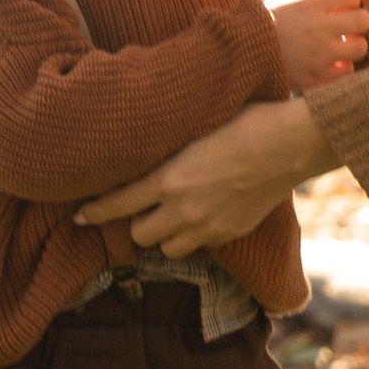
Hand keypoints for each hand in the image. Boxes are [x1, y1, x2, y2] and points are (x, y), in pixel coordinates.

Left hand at [78, 98, 319, 251]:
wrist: (290, 143)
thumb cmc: (244, 121)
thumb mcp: (194, 126)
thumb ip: (166, 145)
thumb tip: (141, 145)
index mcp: (168, 179)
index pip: (117, 203)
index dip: (94, 212)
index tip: (79, 217)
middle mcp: (183, 209)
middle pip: (140, 235)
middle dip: (136, 222)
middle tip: (143, 205)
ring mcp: (208, 226)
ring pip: (168, 248)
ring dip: (164, 234)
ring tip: (172, 214)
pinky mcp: (229, 234)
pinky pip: (200, 245)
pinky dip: (193, 235)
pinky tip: (203, 213)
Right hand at [267, 0, 368, 92]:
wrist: (237, 56)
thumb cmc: (261, 26)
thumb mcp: (284, 4)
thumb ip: (313, 2)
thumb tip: (341, 3)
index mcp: (307, 5)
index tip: (341, 5)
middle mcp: (317, 28)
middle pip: (362, 19)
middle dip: (358, 22)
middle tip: (348, 27)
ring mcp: (318, 55)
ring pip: (360, 48)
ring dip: (353, 47)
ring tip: (341, 47)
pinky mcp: (315, 78)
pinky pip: (347, 72)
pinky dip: (342, 68)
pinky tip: (331, 64)